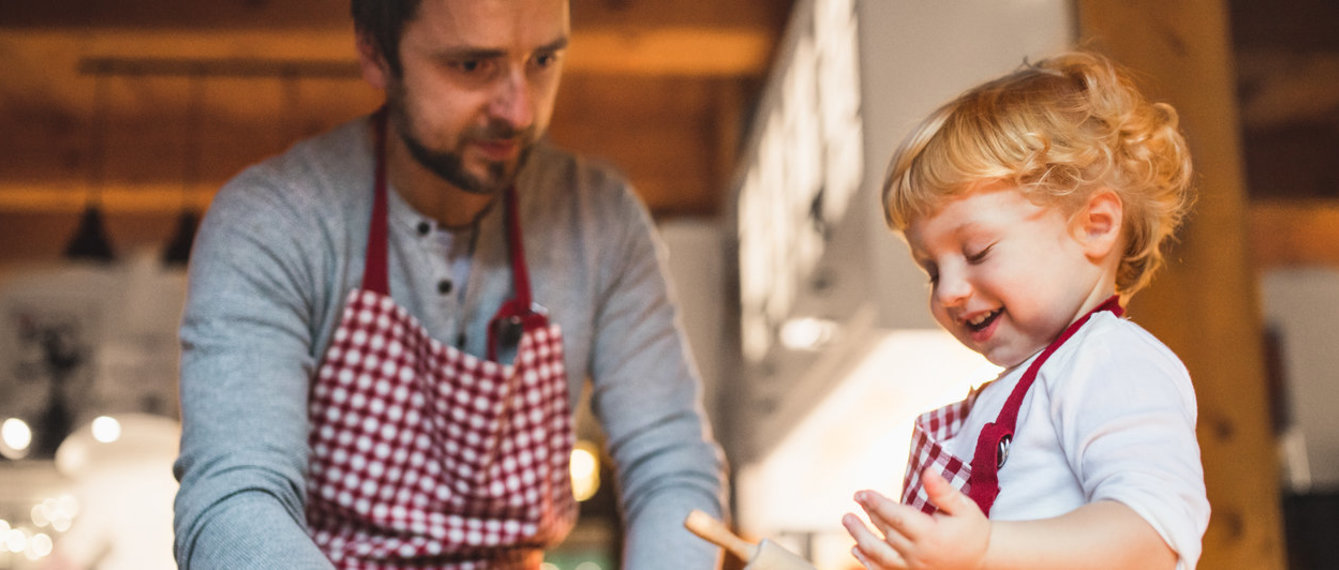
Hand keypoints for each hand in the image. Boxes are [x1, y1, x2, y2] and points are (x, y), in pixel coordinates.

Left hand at [842, 470, 990, 568]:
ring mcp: (914, 568)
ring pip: (880, 555)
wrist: (983, 559)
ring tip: (848, 521)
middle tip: (854, 501)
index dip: (877, 504)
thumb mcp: (963, 506)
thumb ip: (943, 491)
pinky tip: (856, 550)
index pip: (896, 517)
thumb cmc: (972, 528)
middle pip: (886, 533)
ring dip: (860, 539)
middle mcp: (919, 554)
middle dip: (867, 516)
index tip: (862, 493)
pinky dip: (868, 563)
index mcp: (930, 535)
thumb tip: (927, 471)